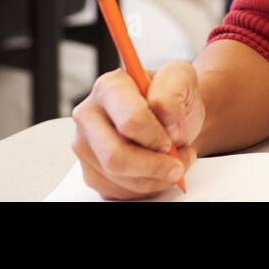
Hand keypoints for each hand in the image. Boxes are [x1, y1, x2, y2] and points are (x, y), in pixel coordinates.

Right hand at [71, 61, 204, 198]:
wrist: (172, 117)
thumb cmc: (173, 98)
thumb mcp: (182, 78)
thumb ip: (173, 88)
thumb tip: (163, 113)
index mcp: (109, 87)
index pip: (129, 121)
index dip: (155, 136)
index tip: (171, 139)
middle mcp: (89, 115)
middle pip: (116, 156)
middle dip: (154, 165)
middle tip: (176, 163)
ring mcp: (86, 145)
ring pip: (118, 177)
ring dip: (155, 177)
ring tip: (174, 162)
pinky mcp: (92, 171)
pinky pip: (118, 191)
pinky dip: (147, 186)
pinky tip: (157, 170)